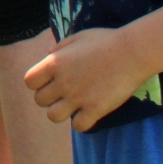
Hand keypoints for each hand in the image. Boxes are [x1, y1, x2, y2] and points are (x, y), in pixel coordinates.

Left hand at [24, 27, 153, 131]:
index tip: (50, 81)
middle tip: (64, 93)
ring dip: (61, 112)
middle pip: (39, 100)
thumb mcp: (78, 37)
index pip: (29, 81)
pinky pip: (78, 126)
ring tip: (73, 105)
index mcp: (55, 62)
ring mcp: (78, 97)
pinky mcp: (95, 109)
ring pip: (53, 116)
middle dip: (49, 98)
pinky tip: (89, 113)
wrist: (133, 52)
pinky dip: (81, 122)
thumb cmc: (106, 41)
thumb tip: (48, 54)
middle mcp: (62, 81)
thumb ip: (60, 47)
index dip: (37, 83)